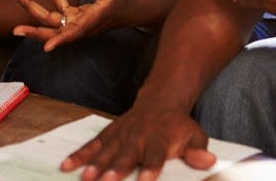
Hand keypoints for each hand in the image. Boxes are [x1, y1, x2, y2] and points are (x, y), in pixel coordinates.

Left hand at [9, 0, 133, 51]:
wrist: (127, 9)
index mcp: (91, 22)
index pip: (74, 34)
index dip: (61, 40)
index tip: (47, 48)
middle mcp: (79, 25)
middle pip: (53, 31)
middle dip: (34, 30)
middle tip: (15, 30)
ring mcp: (73, 20)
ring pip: (48, 17)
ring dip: (31, 6)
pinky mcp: (72, 14)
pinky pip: (56, 3)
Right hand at [60, 102, 215, 180]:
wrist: (160, 101)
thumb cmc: (177, 126)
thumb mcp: (194, 135)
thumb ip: (198, 150)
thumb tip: (209, 161)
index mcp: (160, 139)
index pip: (155, 155)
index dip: (151, 167)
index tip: (146, 180)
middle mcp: (138, 136)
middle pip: (126, 154)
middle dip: (117, 168)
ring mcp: (121, 134)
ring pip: (106, 150)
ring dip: (95, 164)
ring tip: (86, 178)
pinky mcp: (108, 134)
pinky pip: (91, 145)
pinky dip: (79, 155)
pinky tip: (66, 166)